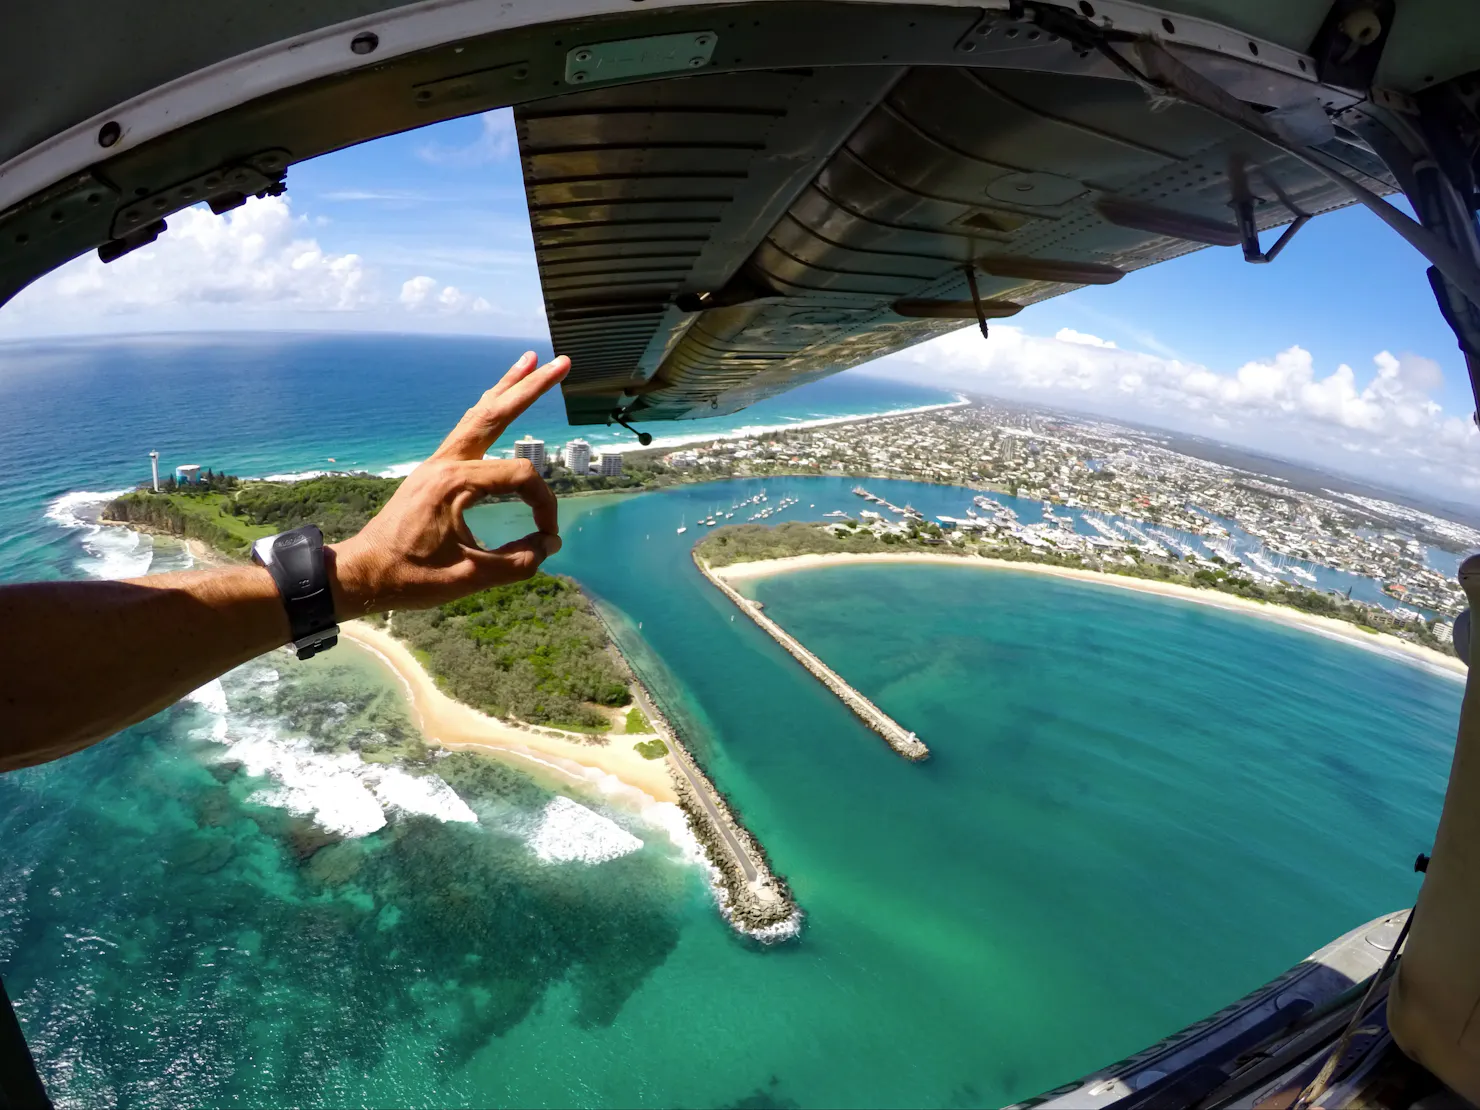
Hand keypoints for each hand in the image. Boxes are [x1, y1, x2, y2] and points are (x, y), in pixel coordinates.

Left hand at [328, 351, 570, 615]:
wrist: (362, 574)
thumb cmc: (411, 577)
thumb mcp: (470, 577)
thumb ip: (517, 561)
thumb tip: (549, 544)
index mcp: (455, 483)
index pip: (520, 478)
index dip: (544, 506)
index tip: (547, 537)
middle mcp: (446, 462)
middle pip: (496, 414)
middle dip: (531, 387)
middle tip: (562, 362)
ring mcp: (436, 462)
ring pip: (478, 415)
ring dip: (506, 387)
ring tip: (529, 361)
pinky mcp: (433, 470)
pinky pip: (466, 430)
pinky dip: (486, 410)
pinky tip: (496, 401)